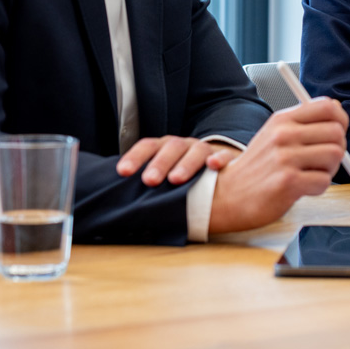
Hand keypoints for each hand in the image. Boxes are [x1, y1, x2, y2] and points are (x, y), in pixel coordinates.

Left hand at [117, 136, 236, 186]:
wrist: (217, 168)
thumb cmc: (184, 176)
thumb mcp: (165, 175)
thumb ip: (150, 182)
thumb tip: (122, 203)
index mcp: (166, 148)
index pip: (148, 146)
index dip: (135, 157)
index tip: (123, 172)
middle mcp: (185, 146)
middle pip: (171, 147)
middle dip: (160, 163)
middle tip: (150, 180)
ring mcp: (206, 150)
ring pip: (196, 151)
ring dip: (186, 164)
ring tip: (176, 179)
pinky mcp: (227, 157)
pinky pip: (225, 155)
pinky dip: (219, 159)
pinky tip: (213, 166)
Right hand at [207, 97, 349, 233]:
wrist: (227, 196)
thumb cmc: (256, 167)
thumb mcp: (274, 134)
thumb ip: (302, 123)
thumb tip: (337, 110)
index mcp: (282, 120)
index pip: (327, 106)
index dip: (341, 120)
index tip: (337, 132)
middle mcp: (284, 135)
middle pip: (337, 132)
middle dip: (338, 149)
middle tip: (323, 161)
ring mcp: (285, 158)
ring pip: (335, 155)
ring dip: (329, 169)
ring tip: (312, 174)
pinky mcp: (288, 182)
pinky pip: (324, 181)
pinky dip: (318, 188)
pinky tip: (303, 188)